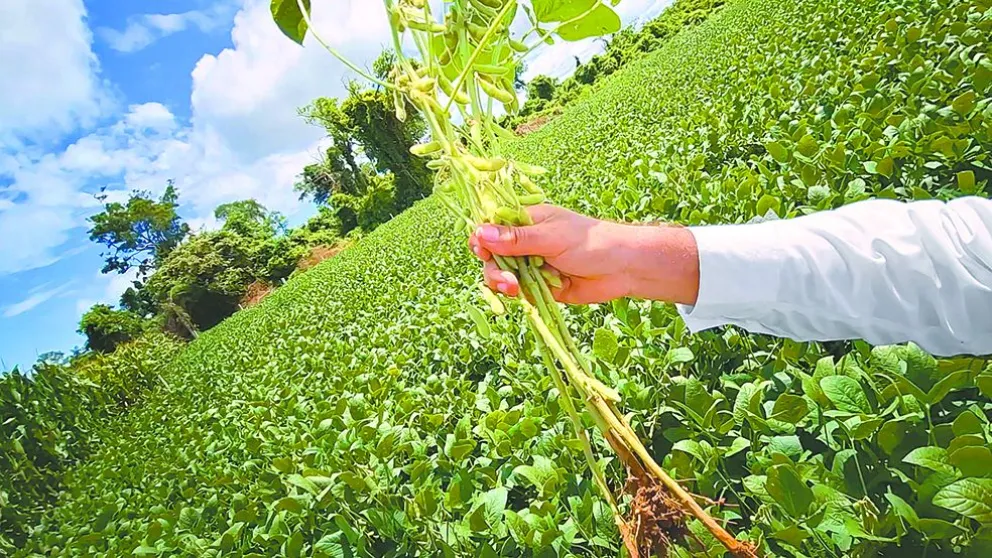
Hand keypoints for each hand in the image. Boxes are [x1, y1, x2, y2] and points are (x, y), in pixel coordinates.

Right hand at [468, 205, 699, 304]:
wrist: (623, 269)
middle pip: (491, 256)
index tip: (481, 251)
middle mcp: (524, 243)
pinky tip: (524, 297)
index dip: (481, 239)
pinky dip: (518, 296)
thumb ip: (516, 239)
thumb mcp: (551, 237)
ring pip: (501, 276)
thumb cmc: (591, 243)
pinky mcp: (539, 287)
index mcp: (526, 221)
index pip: (491, 227)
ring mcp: (531, 265)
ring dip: (502, 284)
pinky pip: (519, 292)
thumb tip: (480, 232)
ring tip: (515, 291)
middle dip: (493, 269)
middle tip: (506, 281)